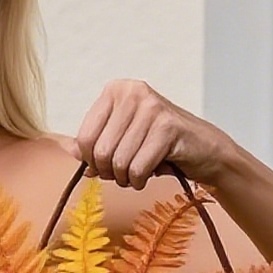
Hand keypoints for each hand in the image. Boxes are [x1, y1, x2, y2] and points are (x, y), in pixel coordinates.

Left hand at [66, 79, 234, 189]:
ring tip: (139, 173)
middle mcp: (132, 92)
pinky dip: (140, 180)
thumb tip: (68, 150)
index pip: (83, 138)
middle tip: (124, 173)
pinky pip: (138, 168)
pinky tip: (152, 173)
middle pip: (99, 152)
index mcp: (114, 91)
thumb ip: (92, 143)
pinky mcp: (168, 126)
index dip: (91, 161)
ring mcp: (151, 107)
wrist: (204, 149)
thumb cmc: (157, 144)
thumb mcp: (120, 139)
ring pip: (118, 162)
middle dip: (109, 172)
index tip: (104, 165)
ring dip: (126, 178)